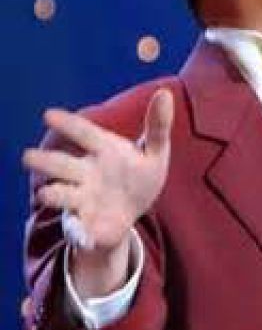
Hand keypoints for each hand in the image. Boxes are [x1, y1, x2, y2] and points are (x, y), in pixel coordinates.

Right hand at [22, 88, 173, 295]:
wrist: (130, 214)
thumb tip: (165, 91)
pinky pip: (80, 232)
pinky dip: (80, 235)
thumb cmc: (138, 175)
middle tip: (28, 156)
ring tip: (46, 194)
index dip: (68, 124)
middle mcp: (85, 173)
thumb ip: (158, 125)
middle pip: (63, 165)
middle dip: (46, 162)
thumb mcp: (155, 152)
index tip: (48, 115)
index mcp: (103, 151)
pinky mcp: (86, 226)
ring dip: (54, 194)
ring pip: (62, 196)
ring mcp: (82, 200)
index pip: (85, 133)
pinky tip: (85, 238)